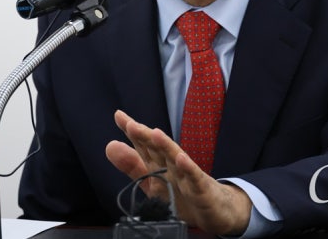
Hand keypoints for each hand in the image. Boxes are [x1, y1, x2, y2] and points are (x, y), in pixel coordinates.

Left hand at [105, 110, 251, 235]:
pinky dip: (188, 169)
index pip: (144, 145)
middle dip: (145, 136)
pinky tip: (181, 159)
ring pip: (176, 160)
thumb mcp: (153, 182)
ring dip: (166, 147)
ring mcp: (188, 176)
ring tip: (155, 134)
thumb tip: (109, 146)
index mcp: (160, 164)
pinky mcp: (202, 190)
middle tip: (130, 125)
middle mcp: (173, 165)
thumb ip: (132, 166)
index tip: (119, 116)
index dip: (132, 131)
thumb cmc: (184, 194)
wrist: (217, 211)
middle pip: (158, 149)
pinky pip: (195, 179)